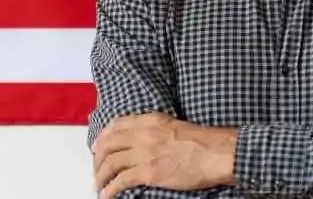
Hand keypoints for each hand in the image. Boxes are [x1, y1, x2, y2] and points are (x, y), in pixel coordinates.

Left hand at [92, 112, 237, 197]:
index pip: (117, 125)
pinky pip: (121, 181)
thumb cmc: (202, 142)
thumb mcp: (174, 126)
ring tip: (99, 185)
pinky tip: (106, 195)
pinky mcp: (148, 172)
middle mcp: (143, 134)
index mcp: (150, 120)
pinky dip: (109, 189)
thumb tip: (144, 141)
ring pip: (110, 163)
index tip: (98, 146)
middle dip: (98, 159)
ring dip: (100, 176)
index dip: (104, 137)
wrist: (215, 153)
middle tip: (96, 169)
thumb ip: (156, 130)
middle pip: (108, 144)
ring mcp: (144, 153)